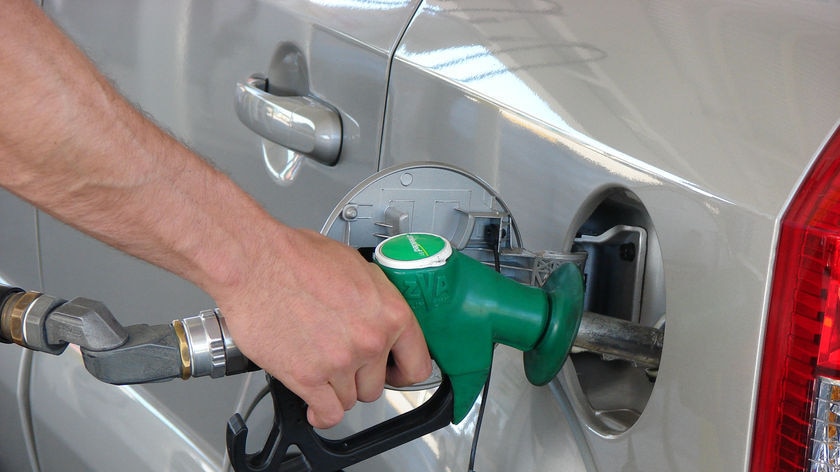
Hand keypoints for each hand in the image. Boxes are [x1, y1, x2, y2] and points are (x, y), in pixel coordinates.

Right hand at [215, 228, 431, 428]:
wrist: (256, 263)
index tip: (392, 374)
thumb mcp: (357, 268)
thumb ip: (377, 301)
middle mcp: (370, 341)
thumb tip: (382, 318)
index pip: (417, 365)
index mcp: (390, 313)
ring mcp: (340, 362)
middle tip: (340, 360)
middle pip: (377, 386)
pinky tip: (314, 405)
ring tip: (319, 366)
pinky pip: (327, 414)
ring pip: (350, 400)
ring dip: (335, 390)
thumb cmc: (298, 257)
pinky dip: (320, 414)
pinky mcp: (308, 377)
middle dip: (359, 378)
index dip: (402, 373)